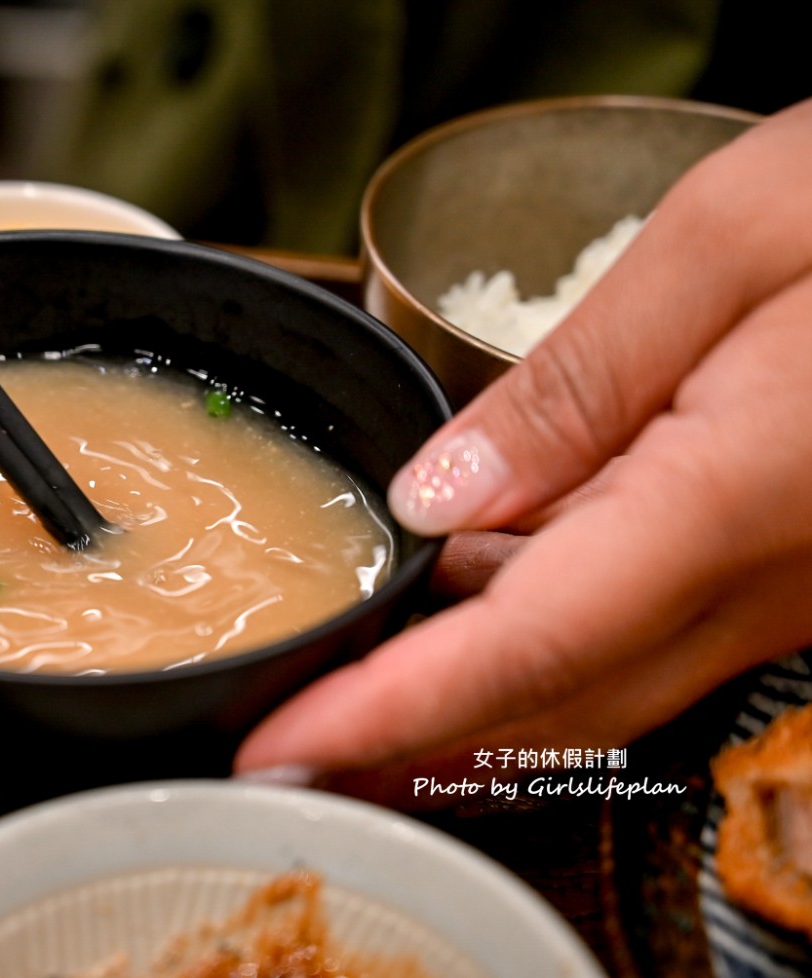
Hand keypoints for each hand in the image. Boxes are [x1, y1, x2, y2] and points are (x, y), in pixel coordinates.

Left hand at [235, 97, 811, 806]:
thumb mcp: (734, 240)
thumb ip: (578, 383)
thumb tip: (437, 496)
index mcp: (730, 496)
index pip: (523, 648)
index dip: (386, 714)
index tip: (280, 750)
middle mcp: (762, 578)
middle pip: (551, 699)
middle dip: (407, 739)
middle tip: (289, 738)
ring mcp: (782, 587)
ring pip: (596, 684)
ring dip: (465, 704)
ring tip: (350, 693)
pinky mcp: (783, 566)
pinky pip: (642, 637)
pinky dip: (535, 644)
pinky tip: (466, 606)